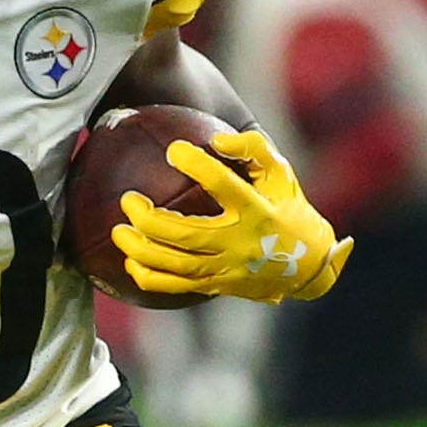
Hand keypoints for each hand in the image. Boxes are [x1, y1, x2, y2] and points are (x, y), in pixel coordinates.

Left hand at [113, 128, 352, 304]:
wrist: (308, 268)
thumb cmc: (288, 210)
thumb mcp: (281, 175)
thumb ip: (254, 148)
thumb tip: (216, 138)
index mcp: (258, 210)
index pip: (224, 186)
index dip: (197, 166)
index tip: (174, 150)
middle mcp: (241, 242)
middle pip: (188, 234)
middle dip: (151, 219)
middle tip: (128, 200)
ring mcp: (228, 268)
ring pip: (177, 264)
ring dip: (142, 249)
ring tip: (118, 231)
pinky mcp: (218, 286)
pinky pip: (177, 287)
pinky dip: (150, 277)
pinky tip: (129, 262)